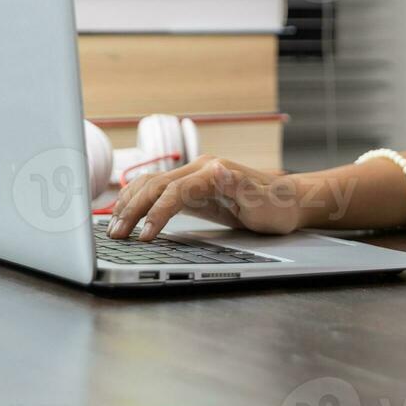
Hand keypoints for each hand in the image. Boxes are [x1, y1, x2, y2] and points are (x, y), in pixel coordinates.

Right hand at [108, 158, 303, 240]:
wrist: (291, 202)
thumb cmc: (278, 207)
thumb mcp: (263, 202)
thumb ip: (240, 186)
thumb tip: (218, 169)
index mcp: (214, 172)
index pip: (174, 191)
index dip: (156, 213)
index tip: (144, 237)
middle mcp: (201, 169)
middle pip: (155, 185)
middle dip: (132, 210)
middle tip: (116, 236)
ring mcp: (195, 177)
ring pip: (151, 184)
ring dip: (130, 204)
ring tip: (113, 228)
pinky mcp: (193, 188)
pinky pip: (158, 191)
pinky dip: (138, 200)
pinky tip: (126, 213)